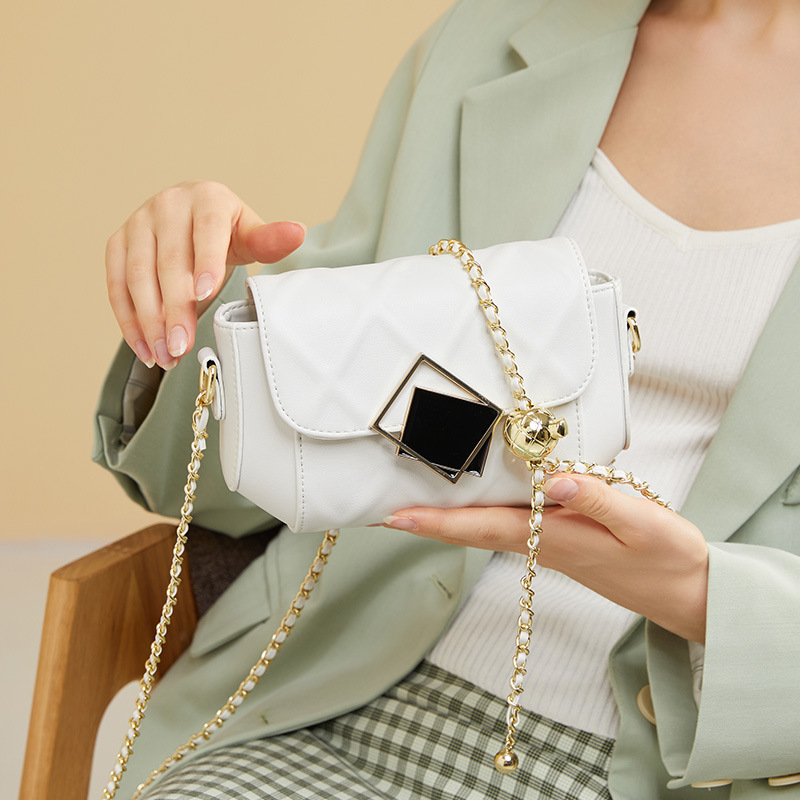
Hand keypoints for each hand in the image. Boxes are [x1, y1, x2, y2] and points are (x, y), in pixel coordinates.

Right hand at [106, 181, 305, 368]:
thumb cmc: (226, 232)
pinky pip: (117, 284)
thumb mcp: (250, 235)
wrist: (192, 218)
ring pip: (138, 275)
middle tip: (182, 344)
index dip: (206, 262)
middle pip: (169, 261)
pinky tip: (145, 348)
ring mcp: (138, 222)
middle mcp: (168, 205)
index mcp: (207, 199)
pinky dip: (129, 320)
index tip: (205, 295)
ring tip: (165, 355)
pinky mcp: (118, 242)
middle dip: (175, 308)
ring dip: (149, 320)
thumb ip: (270, 241)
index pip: (207, 231)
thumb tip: (296, 233)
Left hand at [381, 474, 708, 642]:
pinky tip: (475, 500)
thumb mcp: (643, 525)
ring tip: (414, 501)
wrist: (690, 595)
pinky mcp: (563, 540)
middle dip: (427, 522)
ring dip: (448, 518)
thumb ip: (598, 500)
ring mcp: (550, 544)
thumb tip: (554, 480)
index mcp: (555, 538)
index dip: (436, 523)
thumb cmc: (669, 560)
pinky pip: (509, 525)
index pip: (482, 529)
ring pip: (487, 529)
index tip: (392, 518)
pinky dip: (480, 514)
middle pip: (472, 531)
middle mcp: (543, 543)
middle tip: (382, 511)